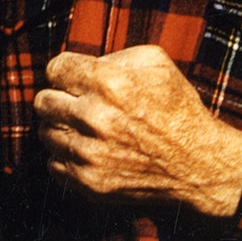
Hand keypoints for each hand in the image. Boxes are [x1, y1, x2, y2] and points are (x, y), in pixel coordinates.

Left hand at [33, 45, 241, 217]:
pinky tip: (89, 150)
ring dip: (61, 127)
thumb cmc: (178, 109)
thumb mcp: (155, 63)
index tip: (74, 78)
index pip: (55, 69)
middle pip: (42, 101)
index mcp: (109, 83)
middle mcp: (94, 118)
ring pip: (45, 133)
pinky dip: (67, 156)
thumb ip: (112, 57)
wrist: (198, 165)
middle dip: (58, 97)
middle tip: (75, 102)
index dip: (65, 71)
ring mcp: (90, 155)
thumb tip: (81, 66)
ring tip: (85, 127)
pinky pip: (54, 164)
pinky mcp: (89, 183)